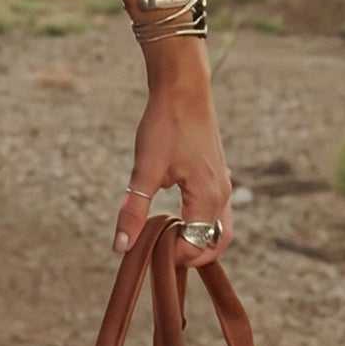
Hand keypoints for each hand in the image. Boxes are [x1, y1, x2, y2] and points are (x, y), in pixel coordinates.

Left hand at [112, 46, 233, 266]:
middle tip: (161, 255)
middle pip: (217, 243)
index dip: (172, 256)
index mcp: (208, 198)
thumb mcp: (144, 170)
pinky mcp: (216, 175)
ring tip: (166, 239)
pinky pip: (215, 212)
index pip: (196, 246)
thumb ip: (134, 211)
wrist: (184, 89)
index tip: (147, 250)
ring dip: (197, 240)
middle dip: (192, 256)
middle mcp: (222, 194)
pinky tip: (174, 218)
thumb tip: (122, 247)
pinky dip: (200, 225)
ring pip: (219, 229)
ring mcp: (222, 184)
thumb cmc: (166, 126)